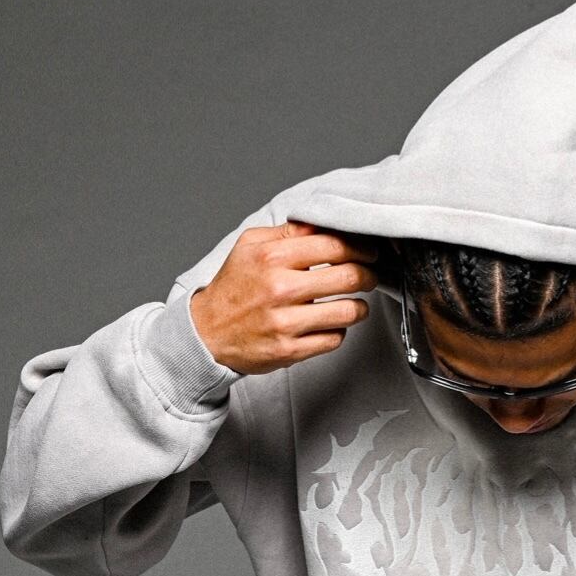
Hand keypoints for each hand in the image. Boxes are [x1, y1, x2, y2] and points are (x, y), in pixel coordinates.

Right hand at [188, 220, 378, 373]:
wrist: (206, 332)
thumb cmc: (233, 287)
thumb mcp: (250, 247)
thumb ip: (288, 233)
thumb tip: (323, 224)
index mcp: (271, 257)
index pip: (333, 245)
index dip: (360, 248)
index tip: (368, 252)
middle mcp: (279, 289)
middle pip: (348, 277)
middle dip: (367, 276)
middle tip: (369, 277)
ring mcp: (285, 322)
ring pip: (348, 312)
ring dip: (359, 307)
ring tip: (356, 304)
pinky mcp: (290, 350)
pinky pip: (334, 339)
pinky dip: (338, 331)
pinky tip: (330, 325)